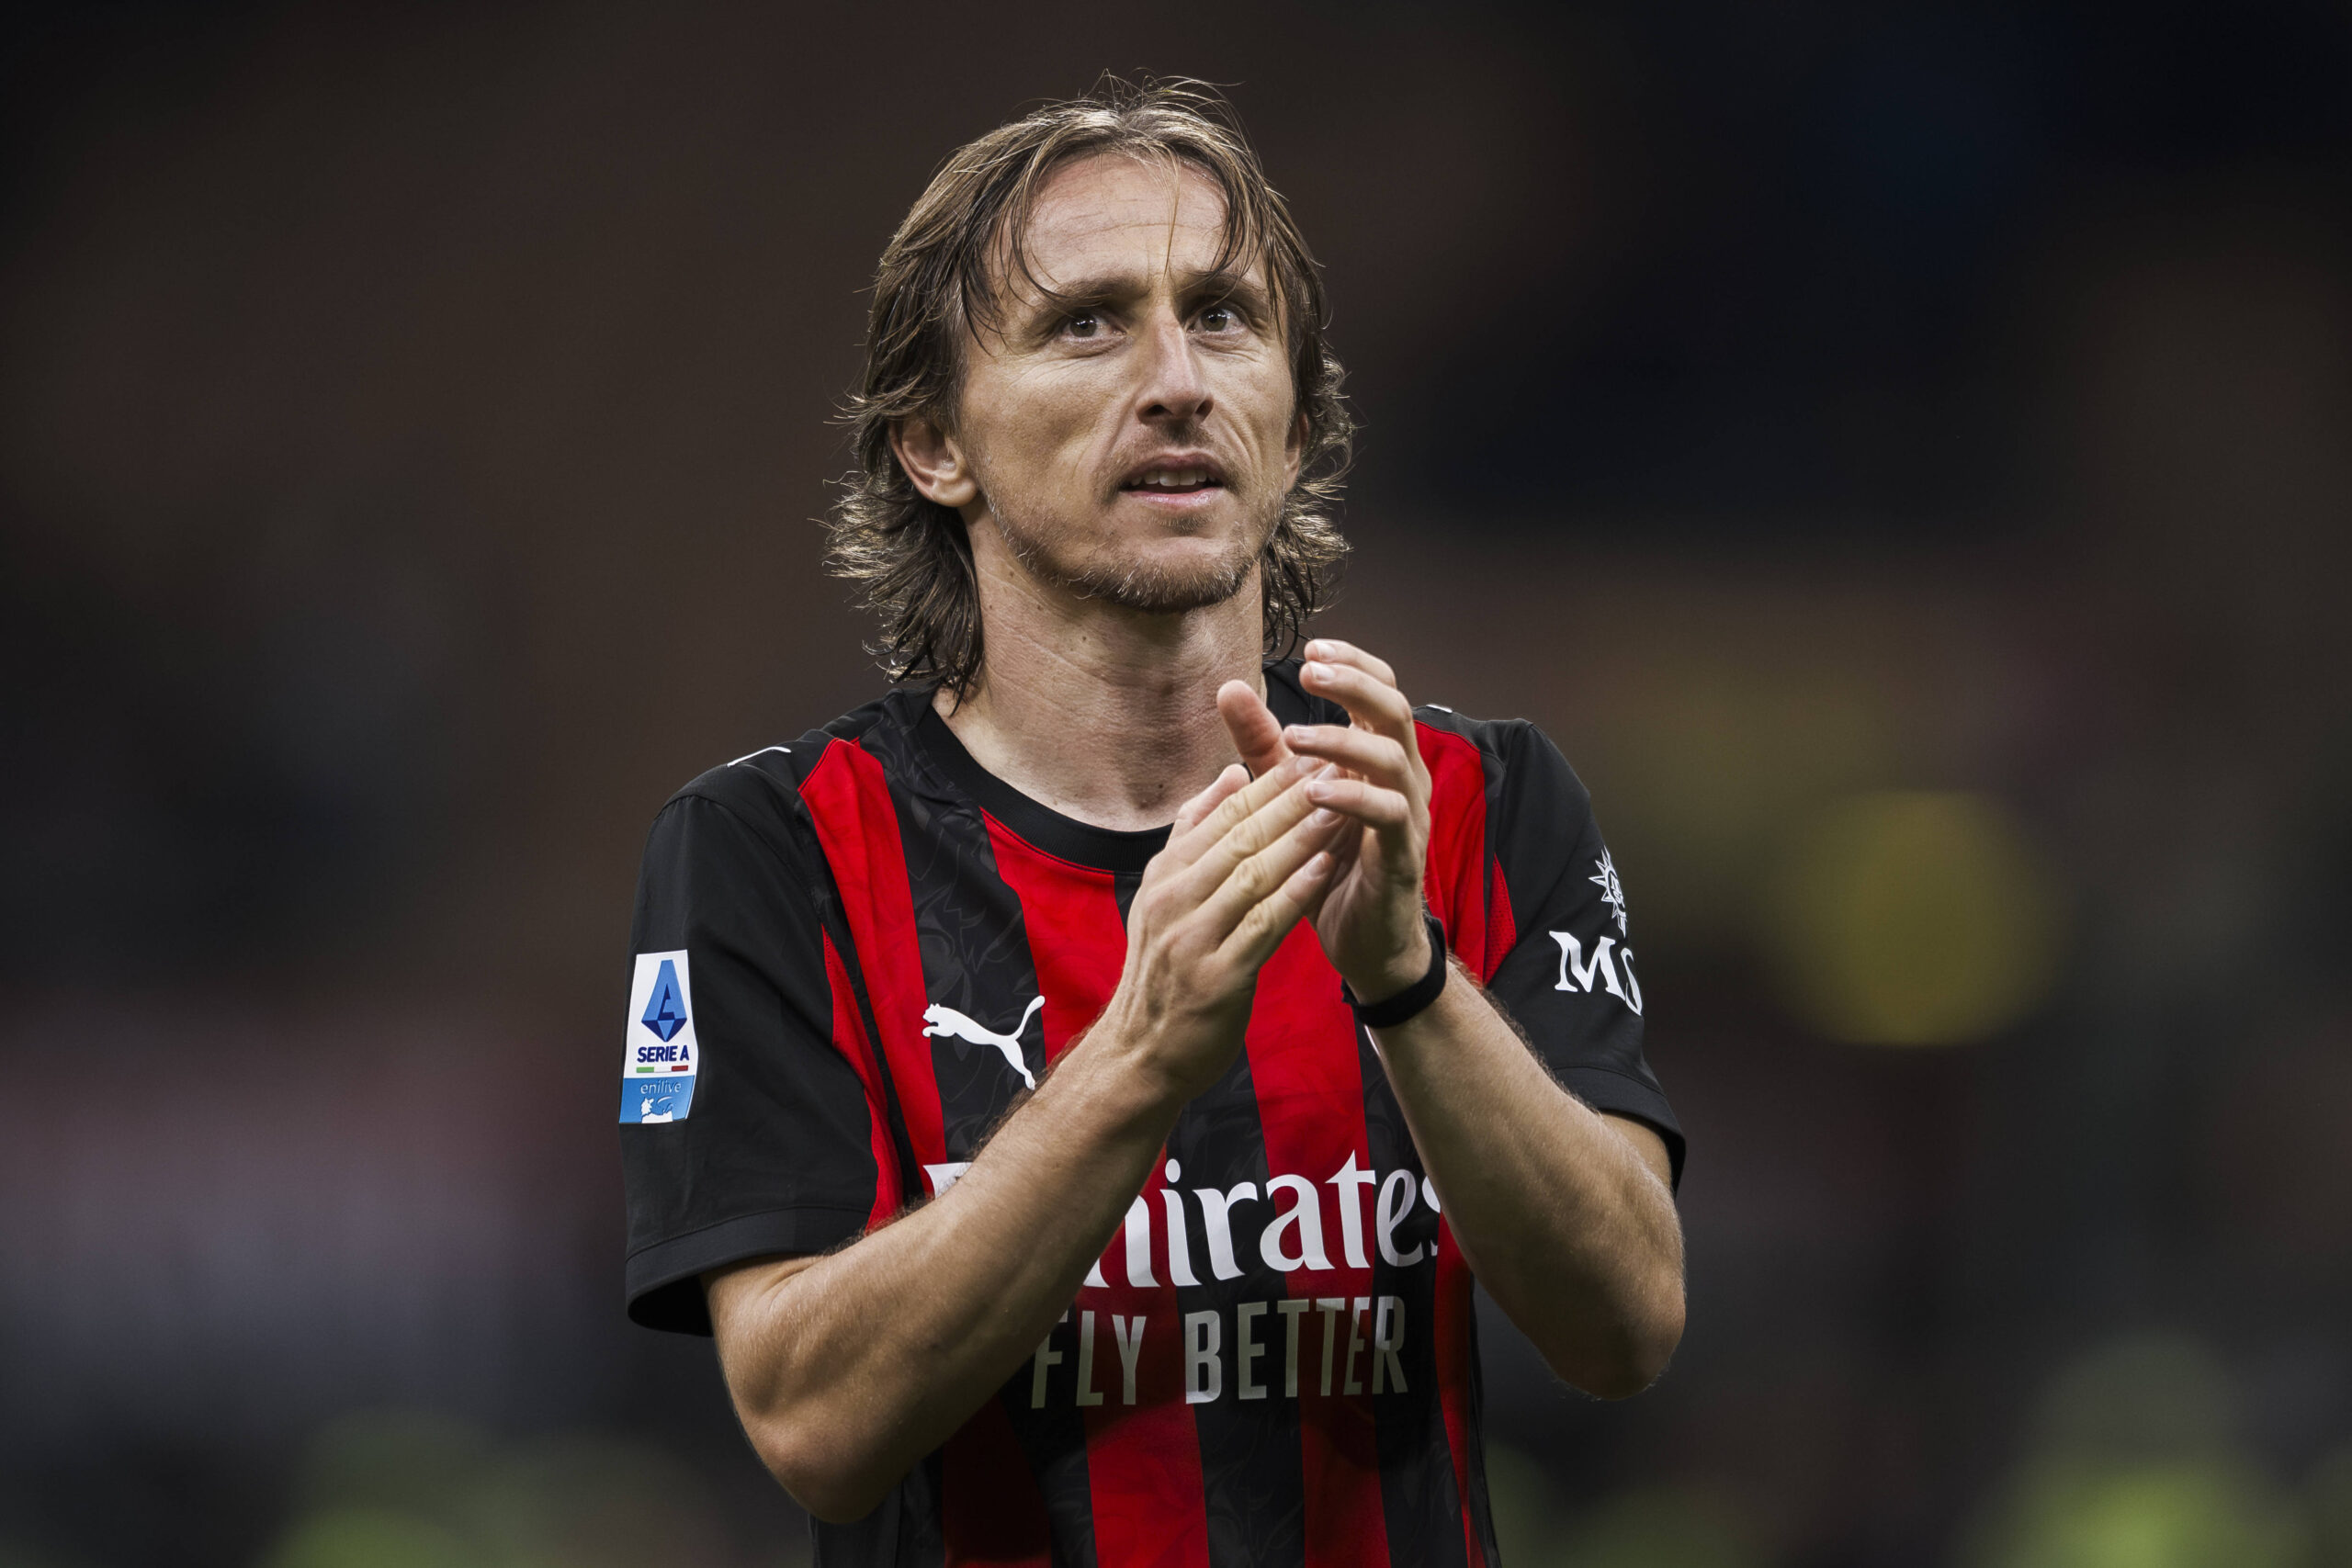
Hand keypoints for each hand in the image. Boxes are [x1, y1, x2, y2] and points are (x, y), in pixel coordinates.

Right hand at [1098, 753, 1346, 1099]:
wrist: (1141, 1052)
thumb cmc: (1165, 971)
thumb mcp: (1165, 893)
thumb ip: (1196, 832)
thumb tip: (1231, 772)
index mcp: (1166, 873)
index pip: (1224, 813)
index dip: (1271, 781)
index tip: (1311, 751)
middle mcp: (1174, 898)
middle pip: (1241, 835)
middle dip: (1293, 797)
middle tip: (1337, 763)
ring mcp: (1192, 937)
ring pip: (1254, 873)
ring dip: (1302, 837)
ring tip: (1344, 804)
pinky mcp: (1217, 976)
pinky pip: (1263, 924)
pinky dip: (1296, 892)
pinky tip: (1327, 867)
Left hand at [1217, 640, 1432, 1003]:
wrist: (1363, 943)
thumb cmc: (1328, 865)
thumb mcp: (1288, 795)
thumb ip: (1263, 745)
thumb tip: (1228, 689)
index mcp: (1378, 756)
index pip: (1380, 690)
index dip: (1353, 663)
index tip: (1311, 647)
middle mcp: (1401, 777)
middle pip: (1395, 709)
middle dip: (1354, 685)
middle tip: (1311, 671)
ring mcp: (1409, 814)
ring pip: (1392, 756)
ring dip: (1343, 740)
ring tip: (1295, 736)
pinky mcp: (1403, 853)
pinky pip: (1388, 814)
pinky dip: (1352, 797)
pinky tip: (1314, 792)